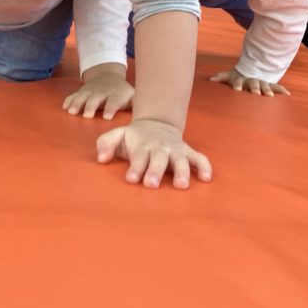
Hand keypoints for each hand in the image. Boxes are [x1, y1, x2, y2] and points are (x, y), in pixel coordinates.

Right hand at [63, 72, 133, 119]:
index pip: (114, 101)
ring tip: (72, 112)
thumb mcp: (132, 96)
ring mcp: (90, 91)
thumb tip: (147, 115)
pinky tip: (64, 107)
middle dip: (91, 106)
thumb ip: (137, 105)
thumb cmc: (122, 93)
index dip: (111, 108)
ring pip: (83, 96)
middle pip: (96, 99)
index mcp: (116, 95)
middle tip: (87, 115)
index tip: (107, 117)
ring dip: (77, 103)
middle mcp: (102, 92)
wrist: (108, 76)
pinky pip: (74, 95)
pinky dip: (69, 100)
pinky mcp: (82, 91)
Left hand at [96, 119, 211, 188]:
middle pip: (159, 160)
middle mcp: (160, 149)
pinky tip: (206, 178)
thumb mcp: (118, 135)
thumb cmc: (134, 137)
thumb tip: (100, 158)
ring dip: (182, 172)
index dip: (135, 168)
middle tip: (151, 184)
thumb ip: (106, 143)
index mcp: (142, 146)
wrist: (157, 123)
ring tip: (181, 185)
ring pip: (181, 161)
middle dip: (155, 171)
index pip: (139, 158)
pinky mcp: (188, 153)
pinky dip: (204, 167)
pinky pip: (199, 158)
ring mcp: (176, 151)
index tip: (131, 178)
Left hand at [210, 68, 289, 96]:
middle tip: (256, 93)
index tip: (237, 90)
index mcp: (241, 79)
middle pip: (253, 84)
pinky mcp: (270, 85)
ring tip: (270, 96)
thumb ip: (220, 77)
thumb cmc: (237, 78)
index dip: (237, 85)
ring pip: (265, 85)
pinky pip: (276, 87)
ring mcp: (261, 82)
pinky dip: (281, 90)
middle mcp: (252, 81)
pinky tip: (287, 94)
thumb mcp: (229, 76)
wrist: (251, 70)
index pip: (238, 82)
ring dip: (267, 90)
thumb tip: (210, 80)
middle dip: (255, 88)